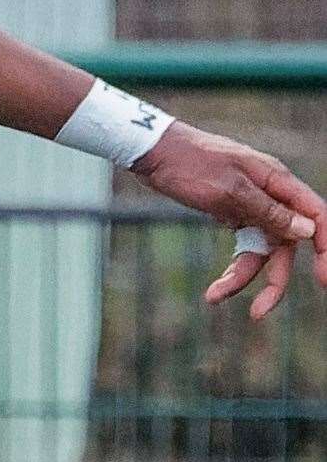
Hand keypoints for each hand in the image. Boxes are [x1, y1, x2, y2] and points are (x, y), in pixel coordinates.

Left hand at [129, 121, 326, 318]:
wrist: (151, 150)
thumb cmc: (190, 163)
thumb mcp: (230, 189)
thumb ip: (268, 211)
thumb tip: (307, 230)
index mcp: (277, 182)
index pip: (317, 217)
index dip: (325, 248)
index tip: (323, 279)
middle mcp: (269, 195)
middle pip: (287, 244)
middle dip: (276, 280)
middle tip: (260, 312)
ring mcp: (250, 205)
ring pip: (261, 250)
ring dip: (243, 278)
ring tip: (214, 297)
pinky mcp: (231, 213)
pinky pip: (241, 246)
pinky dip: (231, 267)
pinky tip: (215, 288)